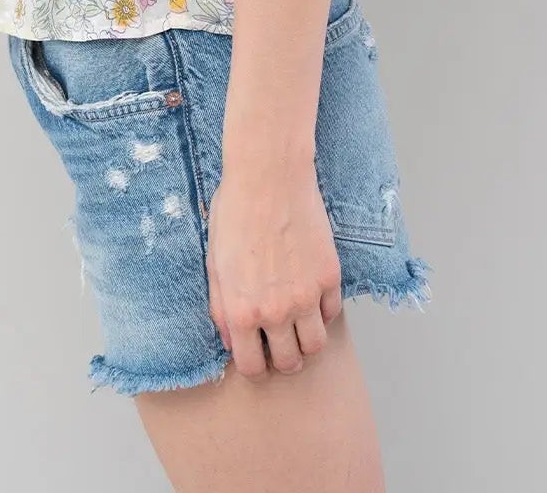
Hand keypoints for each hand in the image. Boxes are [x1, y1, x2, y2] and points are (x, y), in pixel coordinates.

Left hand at [205, 159, 343, 378]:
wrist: (268, 177)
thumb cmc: (235, 212)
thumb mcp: (215, 262)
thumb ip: (221, 307)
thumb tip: (232, 339)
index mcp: (241, 311)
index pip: (253, 368)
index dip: (255, 365)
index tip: (258, 353)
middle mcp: (275, 312)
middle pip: (289, 363)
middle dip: (284, 357)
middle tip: (281, 340)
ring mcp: (306, 296)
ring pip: (316, 346)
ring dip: (307, 340)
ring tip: (298, 322)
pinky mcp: (329, 277)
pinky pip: (332, 312)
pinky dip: (322, 309)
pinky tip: (310, 292)